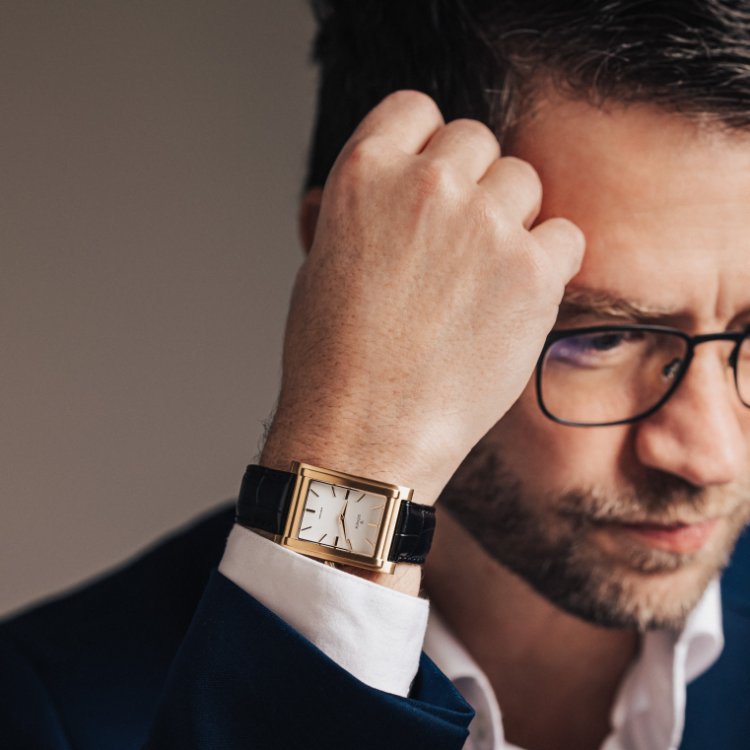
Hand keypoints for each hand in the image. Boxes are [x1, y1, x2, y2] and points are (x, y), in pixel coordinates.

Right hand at [261, 91, 583, 582]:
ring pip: (524, 181)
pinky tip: (513, 299)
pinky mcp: (531, 273)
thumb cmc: (332, 359)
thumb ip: (348, 211)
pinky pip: (563, 236)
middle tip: (456, 241)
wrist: (364, 432)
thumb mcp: (319, 265)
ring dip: (510, 218)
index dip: (427, 146)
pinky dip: (546, 262)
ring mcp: (484, 226)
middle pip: (478, 140)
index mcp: (365, 171)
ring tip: (481, 277)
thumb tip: (355, 187)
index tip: (432, 183)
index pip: (418, 109)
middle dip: (471, 183)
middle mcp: (427, 184)